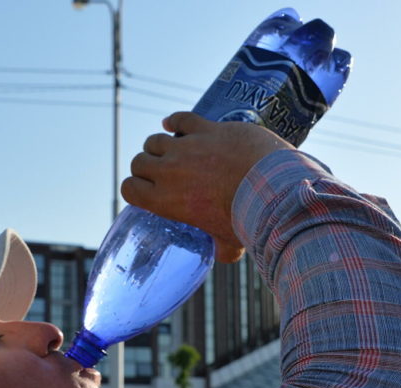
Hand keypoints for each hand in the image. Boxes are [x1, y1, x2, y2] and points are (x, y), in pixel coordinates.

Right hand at [121, 112, 293, 262]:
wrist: (271, 189)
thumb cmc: (248, 219)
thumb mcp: (229, 242)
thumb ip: (220, 248)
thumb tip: (222, 254)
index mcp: (166, 200)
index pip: (129, 189)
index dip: (134, 189)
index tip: (144, 190)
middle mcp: (169, 171)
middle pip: (139, 161)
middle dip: (146, 167)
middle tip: (160, 172)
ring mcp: (187, 147)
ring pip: (155, 140)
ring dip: (159, 146)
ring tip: (170, 152)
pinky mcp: (207, 129)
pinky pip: (181, 119)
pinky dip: (175, 121)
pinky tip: (173, 124)